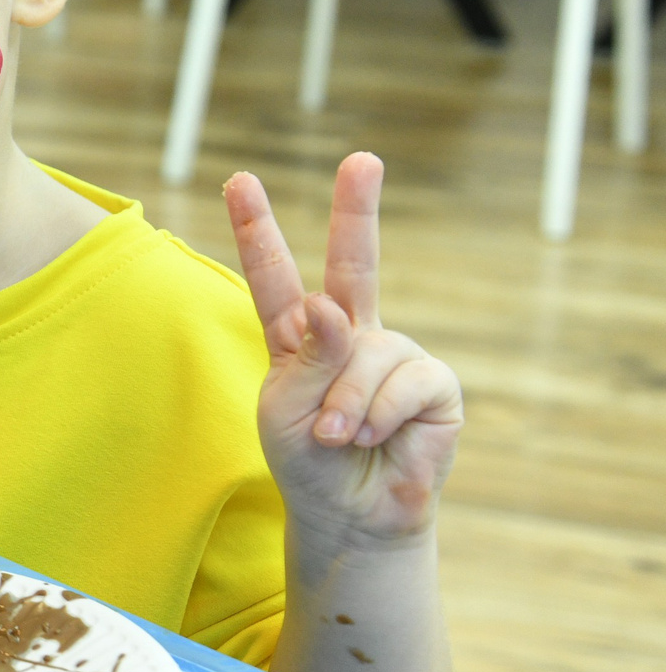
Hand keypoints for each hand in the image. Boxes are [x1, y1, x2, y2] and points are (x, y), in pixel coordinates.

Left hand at [226, 154, 460, 546]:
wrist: (349, 512)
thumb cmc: (306, 460)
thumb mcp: (285, 407)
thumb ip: (309, 356)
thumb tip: (332, 304)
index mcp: (299, 334)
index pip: (275, 274)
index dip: (257, 228)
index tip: (238, 180)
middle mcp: (351, 334)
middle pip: (356, 262)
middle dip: (358, 209)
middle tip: (363, 159)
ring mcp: (394, 354)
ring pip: (370, 353)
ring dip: (346, 403)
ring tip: (336, 436)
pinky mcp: (433, 384)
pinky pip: (406, 382)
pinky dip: (379, 414)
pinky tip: (371, 438)